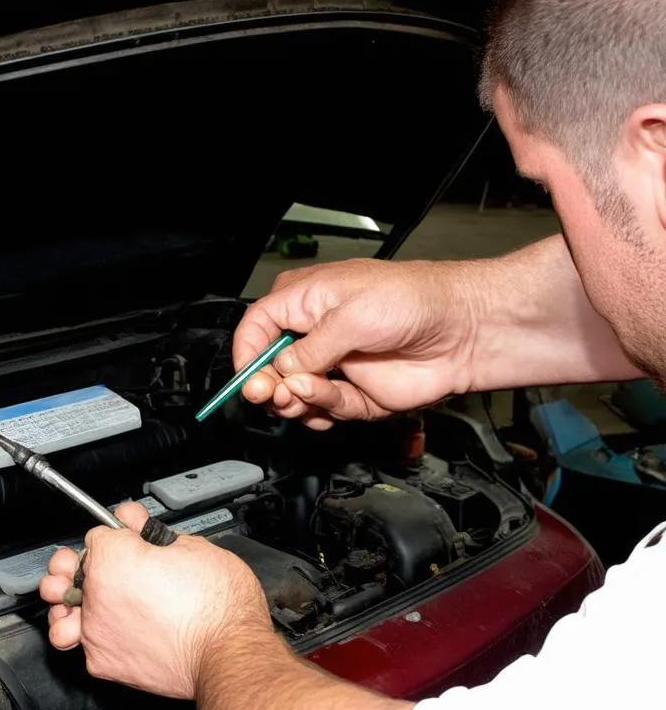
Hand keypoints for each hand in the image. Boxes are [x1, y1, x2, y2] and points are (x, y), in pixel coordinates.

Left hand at [39, 503, 271, 698]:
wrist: (229, 652)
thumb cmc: (218, 603)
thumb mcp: (193, 547)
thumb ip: (154, 533)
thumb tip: (137, 523)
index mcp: (114, 557)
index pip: (97, 536)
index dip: (118, 536)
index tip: (131, 541)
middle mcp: (96, 592)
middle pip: (66, 570)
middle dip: (79, 565)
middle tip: (100, 567)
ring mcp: (96, 630)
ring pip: (59, 613)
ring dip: (67, 605)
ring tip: (81, 603)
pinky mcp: (104, 662)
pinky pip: (84, 646)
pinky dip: (93, 639)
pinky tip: (108, 632)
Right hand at [233, 258, 476, 428]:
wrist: (462, 331)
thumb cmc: (414, 300)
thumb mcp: (349, 314)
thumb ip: (308, 348)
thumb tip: (281, 371)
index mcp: (304, 300)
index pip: (256, 327)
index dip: (246, 354)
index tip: (248, 377)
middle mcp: (314, 334)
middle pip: (268, 368)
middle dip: (265, 384)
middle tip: (268, 393)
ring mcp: (333, 366)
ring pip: (293, 395)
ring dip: (294, 400)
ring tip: (303, 394)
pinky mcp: (353, 393)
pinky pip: (324, 410)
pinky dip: (323, 409)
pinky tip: (331, 400)